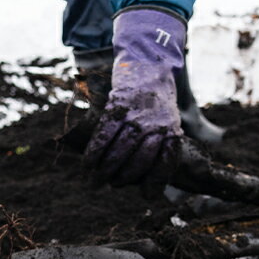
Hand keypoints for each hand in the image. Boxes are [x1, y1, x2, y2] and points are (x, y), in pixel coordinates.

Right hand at [83, 7, 185, 185]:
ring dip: (105, 170)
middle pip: (139, 161)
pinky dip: (94, 152)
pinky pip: (104, 134)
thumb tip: (150, 179)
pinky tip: (87, 165)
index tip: (146, 196)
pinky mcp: (118, 106)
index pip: (165, 163)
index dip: (154, 182)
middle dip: (124, 178)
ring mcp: (136, 115)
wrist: (149, 62)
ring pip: (119, 150)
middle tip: (113, 185)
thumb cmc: (158, 98)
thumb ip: (162, 145)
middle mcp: (156, 125)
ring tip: (96, 182)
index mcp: (171, 131)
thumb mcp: (170, 119)